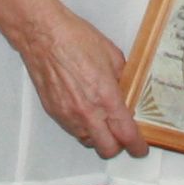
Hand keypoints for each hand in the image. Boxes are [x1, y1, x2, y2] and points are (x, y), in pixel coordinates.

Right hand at [13, 9, 146, 160]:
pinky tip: (84, 110)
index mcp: (106, 98)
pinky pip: (72, 130)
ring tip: (101, 119)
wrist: (44, 35)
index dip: (137, 146)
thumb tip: (129, 92)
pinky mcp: (54, 112)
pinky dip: (82, 127)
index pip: (126, 135)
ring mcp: (68, 115)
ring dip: (98, 136)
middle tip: (122, 135)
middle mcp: (87, 113)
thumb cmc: (75, 40)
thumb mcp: (112, 56)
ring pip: (88, 142)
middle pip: (107, 149)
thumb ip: (123, 80)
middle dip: (118, 146)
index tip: (140, 147)